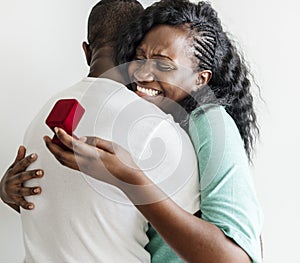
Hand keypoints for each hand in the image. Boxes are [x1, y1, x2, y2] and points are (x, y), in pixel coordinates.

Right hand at [0, 146, 43, 210]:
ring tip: (39, 190)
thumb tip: (22, 146)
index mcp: (14, 171)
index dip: (27, 159)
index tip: (35, 155)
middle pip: (22, 176)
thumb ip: (19, 158)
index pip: (21, 164)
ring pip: (22, 190)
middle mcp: (12, 180)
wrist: (2, 191)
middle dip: (31, 174)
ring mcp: (13, 190)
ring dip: (30, 190)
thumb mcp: (14, 168)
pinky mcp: (15, 199)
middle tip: (41, 172)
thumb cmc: (12, 177)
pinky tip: (32, 205)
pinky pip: (21, 202)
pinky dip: (26, 204)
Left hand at [44, 128, 164, 204]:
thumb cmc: (123, 162)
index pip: (72, 145)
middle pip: (62, 155)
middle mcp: (86, 164)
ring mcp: (85, 169)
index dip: (62, 136)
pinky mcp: (86, 172)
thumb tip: (82, 138)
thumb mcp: (112, 146)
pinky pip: (68, 164)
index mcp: (93, 155)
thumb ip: (96, 141)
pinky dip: (61, 156)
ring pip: (63, 161)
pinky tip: (64, 151)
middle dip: (51, 146)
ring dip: (55, 152)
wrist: (126, 179)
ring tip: (52, 142)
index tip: (56, 129)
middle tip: (46, 136)